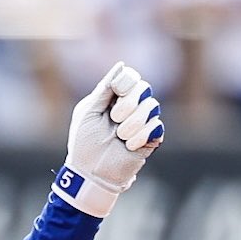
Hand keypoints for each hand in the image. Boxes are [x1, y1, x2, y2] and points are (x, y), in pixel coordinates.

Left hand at [54, 62, 163, 217]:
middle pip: (144, 88)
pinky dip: (141, 136)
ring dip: (132, 123)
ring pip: (152, 107)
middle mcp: (131, 107)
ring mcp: (142, 123)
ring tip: (119, 137)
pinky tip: (129, 146)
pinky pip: (156, 127)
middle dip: (129, 103)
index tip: (117, 91)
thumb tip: (121, 65)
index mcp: (115, 99)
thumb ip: (104, 89)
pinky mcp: (150, 139)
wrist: (90, 174)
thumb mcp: (88, 112)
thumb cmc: (84, 144)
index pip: (131, 78)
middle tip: (115, 119)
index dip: (127, 82)